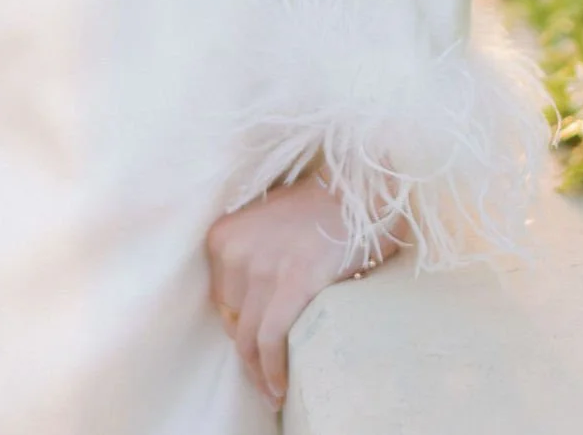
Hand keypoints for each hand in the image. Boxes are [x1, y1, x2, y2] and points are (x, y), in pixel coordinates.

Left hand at [204, 176, 398, 404]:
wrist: (361, 190)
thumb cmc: (319, 209)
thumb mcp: (268, 225)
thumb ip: (251, 257)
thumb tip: (250, 306)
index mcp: (225, 235)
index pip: (221, 299)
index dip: (239, 327)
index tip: (255, 348)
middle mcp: (235, 249)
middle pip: (232, 320)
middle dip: (249, 351)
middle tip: (265, 375)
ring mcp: (262, 266)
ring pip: (247, 338)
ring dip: (259, 373)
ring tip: (273, 392)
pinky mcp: (293, 282)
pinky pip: (270, 340)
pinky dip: (272, 371)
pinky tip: (281, 389)